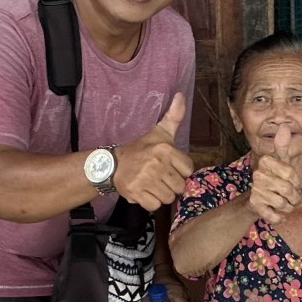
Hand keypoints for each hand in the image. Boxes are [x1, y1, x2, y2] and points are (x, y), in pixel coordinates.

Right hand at [112, 94, 193, 211]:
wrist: (112, 164)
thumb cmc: (141, 149)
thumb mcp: (159, 132)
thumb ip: (174, 116)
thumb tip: (181, 95)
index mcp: (165, 149)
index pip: (188, 170)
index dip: (180, 170)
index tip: (169, 166)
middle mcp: (156, 164)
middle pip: (179, 186)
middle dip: (171, 184)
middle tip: (159, 176)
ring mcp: (146, 179)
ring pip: (168, 197)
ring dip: (161, 194)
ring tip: (152, 184)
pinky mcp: (136, 193)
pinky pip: (155, 206)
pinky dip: (150, 202)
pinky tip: (145, 191)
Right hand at [247, 125, 301, 224]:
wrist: (256, 200)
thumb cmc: (275, 178)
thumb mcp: (282, 162)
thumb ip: (283, 146)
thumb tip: (284, 126)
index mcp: (266, 161)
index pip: (291, 173)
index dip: (297, 182)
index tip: (294, 183)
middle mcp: (258, 174)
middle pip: (288, 189)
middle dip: (295, 197)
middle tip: (293, 197)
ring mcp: (255, 189)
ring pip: (283, 203)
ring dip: (288, 207)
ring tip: (285, 204)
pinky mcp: (254, 204)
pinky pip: (274, 215)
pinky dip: (279, 217)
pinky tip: (277, 213)